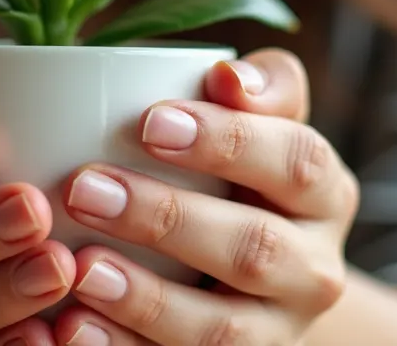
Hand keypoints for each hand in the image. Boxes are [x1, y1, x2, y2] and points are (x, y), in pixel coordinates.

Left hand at [54, 49, 358, 344]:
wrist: (255, 283)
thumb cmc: (243, 174)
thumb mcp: (265, 124)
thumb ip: (261, 87)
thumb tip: (228, 75)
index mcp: (324, 194)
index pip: (295, 162)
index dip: (228, 141)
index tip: (150, 122)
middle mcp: (312, 271)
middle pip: (254, 249)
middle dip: (167, 219)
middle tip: (84, 188)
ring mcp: (273, 334)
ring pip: (222, 330)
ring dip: (146, 301)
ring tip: (79, 269)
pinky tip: (71, 328)